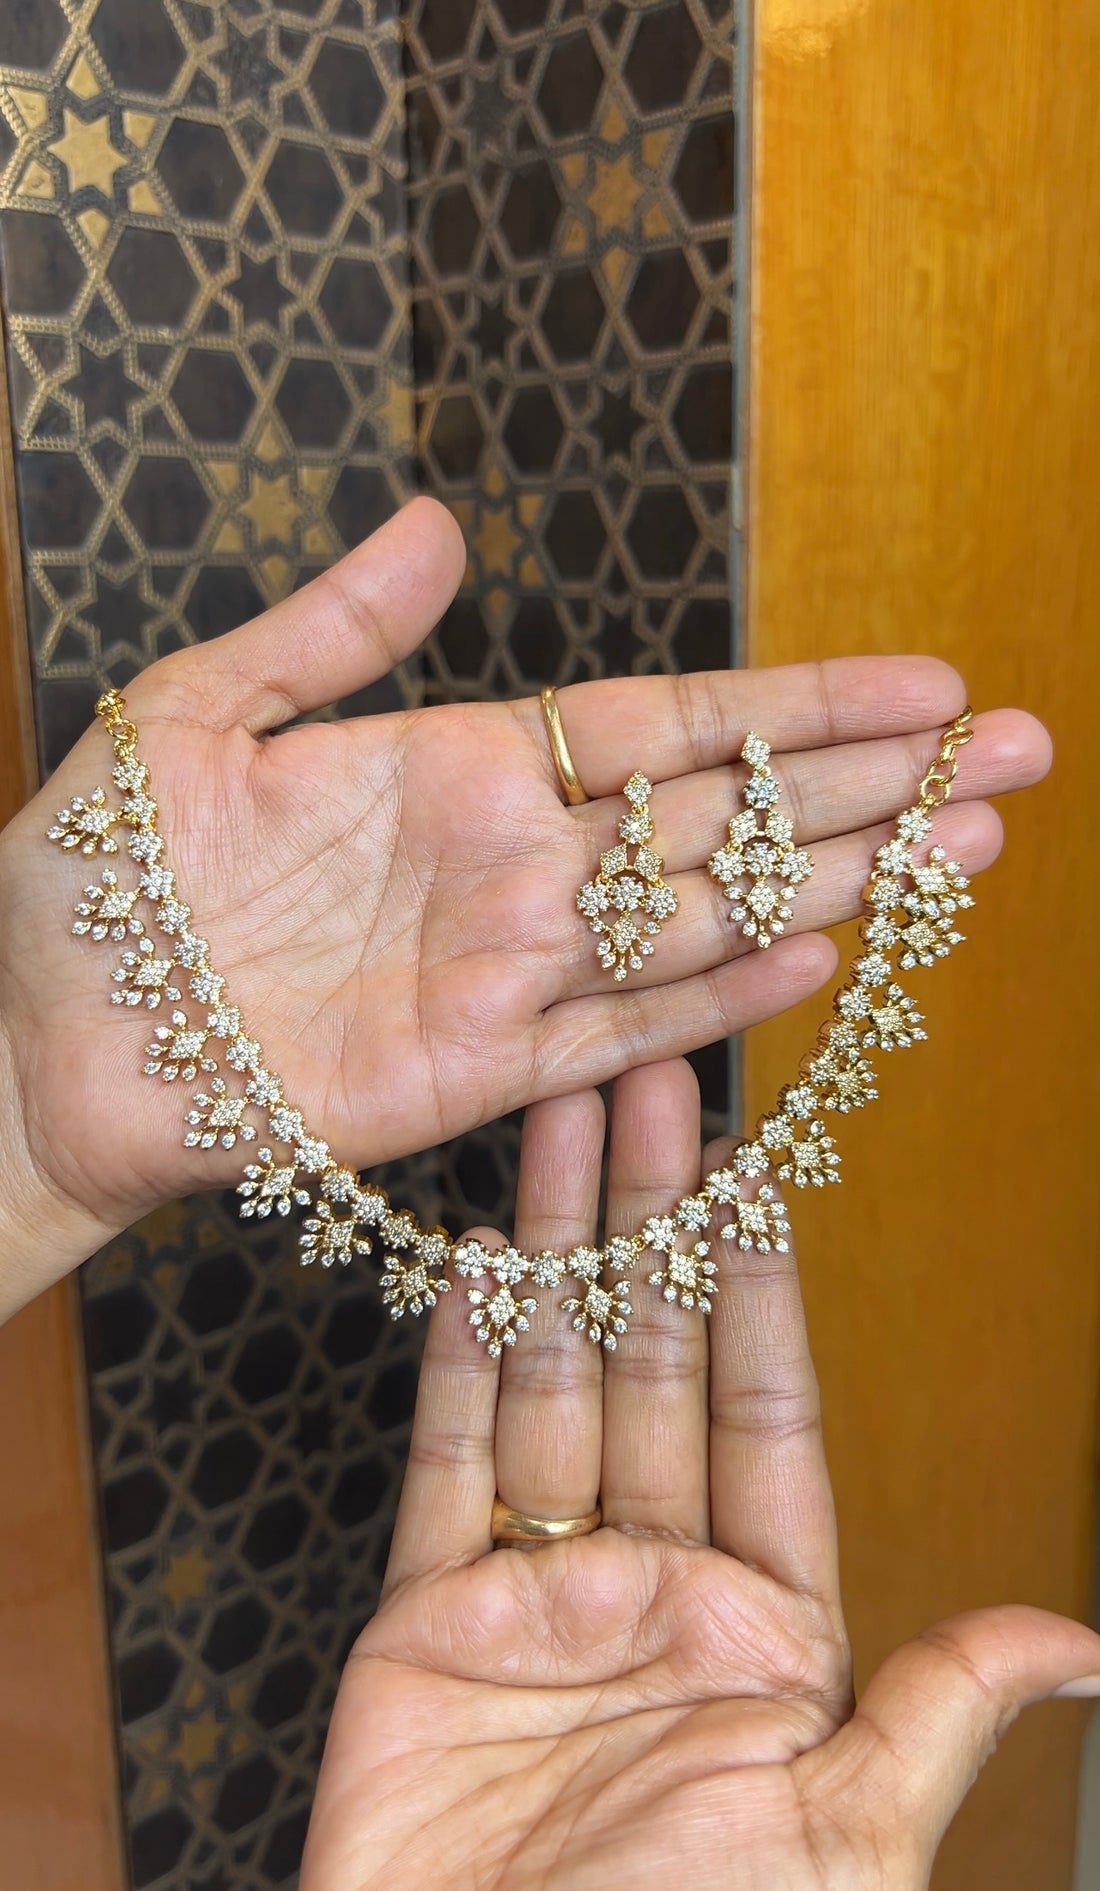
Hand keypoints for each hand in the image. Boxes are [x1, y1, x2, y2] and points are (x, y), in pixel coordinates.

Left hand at [0, 499, 1048, 1309]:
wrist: (33, 1033)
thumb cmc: (93, 876)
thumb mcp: (197, 714)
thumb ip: (332, 629)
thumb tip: (437, 522)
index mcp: (459, 766)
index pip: (666, 722)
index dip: (797, 700)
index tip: (922, 677)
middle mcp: (510, 867)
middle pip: (727, 815)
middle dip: (875, 783)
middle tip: (1017, 753)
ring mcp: (504, 972)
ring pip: (706, 917)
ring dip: (845, 877)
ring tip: (973, 840)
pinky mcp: (475, 1075)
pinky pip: (622, 1032)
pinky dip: (719, 1000)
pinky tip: (825, 954)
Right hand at [302, 1062, 1099, 1890]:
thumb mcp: (842, 1842)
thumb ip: (933, 1714)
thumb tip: (1079, 1643)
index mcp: (766, 1625)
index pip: (770, 1419)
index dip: (763, 1295)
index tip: (759, 1182)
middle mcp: (656, 1583)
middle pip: (657, 1368)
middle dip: (652, 1229)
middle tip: (646, 1099)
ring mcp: (541, 1591)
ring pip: (554, 1384)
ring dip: (556, 1256)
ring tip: (560, 1132)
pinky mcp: (428, 1619)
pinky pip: (447, 1467)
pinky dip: (455, 1366)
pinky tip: (471, 1270)